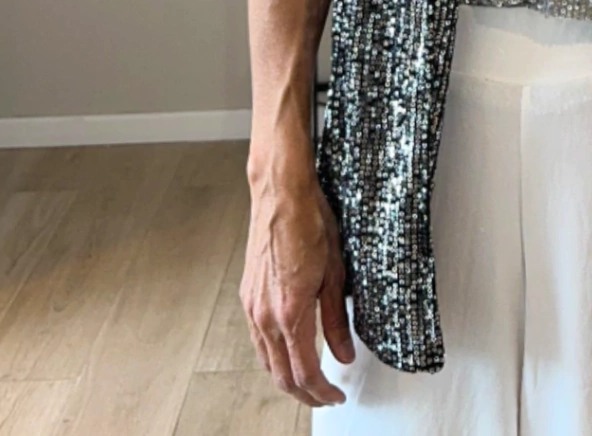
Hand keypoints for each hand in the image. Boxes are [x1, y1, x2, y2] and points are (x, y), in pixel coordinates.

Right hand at [240, 171, 355, 407]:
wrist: (281, 195)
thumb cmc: (310, 224)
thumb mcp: (335, 273)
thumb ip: (336, 320)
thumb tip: (344, 354)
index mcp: (290, 312)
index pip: (305, 371)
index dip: (322, 391)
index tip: (338, 395)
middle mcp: (265, 315)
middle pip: (281, 374)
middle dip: (305, 393)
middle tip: (326, 396)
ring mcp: (252, 306)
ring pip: (266, 360)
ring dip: (287, 377)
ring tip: (310, 380)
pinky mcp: (247, 296)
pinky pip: (258, 340)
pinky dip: (274, 356)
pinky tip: (288, 352)